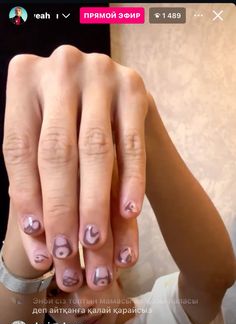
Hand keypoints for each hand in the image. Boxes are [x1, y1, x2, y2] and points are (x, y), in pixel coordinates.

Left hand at [3, 45, 147, 289]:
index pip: (19, 149)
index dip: (27, 198)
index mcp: (23, 79)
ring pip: (96, 151)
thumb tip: (40, 246)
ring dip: (95, 202)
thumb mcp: (43, 143)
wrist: (112, 96)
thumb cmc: (69, 127)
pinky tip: (129, 213)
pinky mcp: (134, 88)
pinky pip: (132, 144)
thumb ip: (36, 184)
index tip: (39, 241)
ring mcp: (100, 72)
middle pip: (57, 152)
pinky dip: (131, 182)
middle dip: (62, 209)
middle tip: (67, 252)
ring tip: (93, 241)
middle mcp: (59, 69)